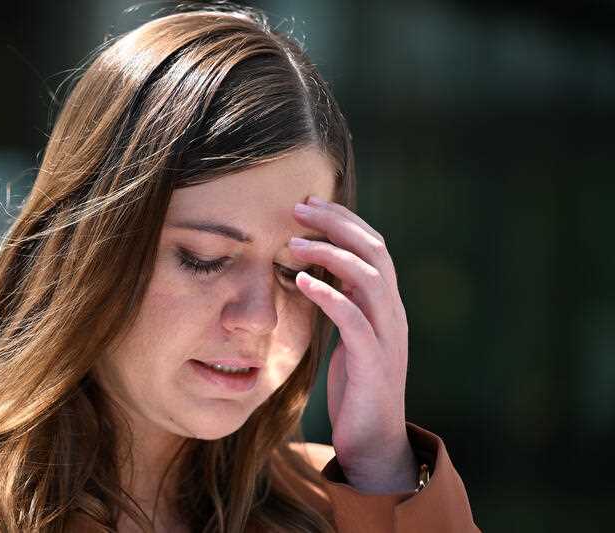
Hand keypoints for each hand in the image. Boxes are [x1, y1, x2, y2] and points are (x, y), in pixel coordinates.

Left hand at [290, 195, 417, 492]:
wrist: (374, 442)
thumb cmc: (355, 385)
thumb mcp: (350, 335)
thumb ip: (343, 302)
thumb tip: (318, 271)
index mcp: (385, 304)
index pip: (373, 246)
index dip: (343, 220)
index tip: (308, 203)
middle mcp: (392, 313)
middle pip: (374, 251)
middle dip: (337, 223)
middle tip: (298, 207)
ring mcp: (387, 337)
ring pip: (369, 278)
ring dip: (331, 254)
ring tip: (294, 242)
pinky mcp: (374, 363)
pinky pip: (354, 321)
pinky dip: (329, 296)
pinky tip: (302, 282)